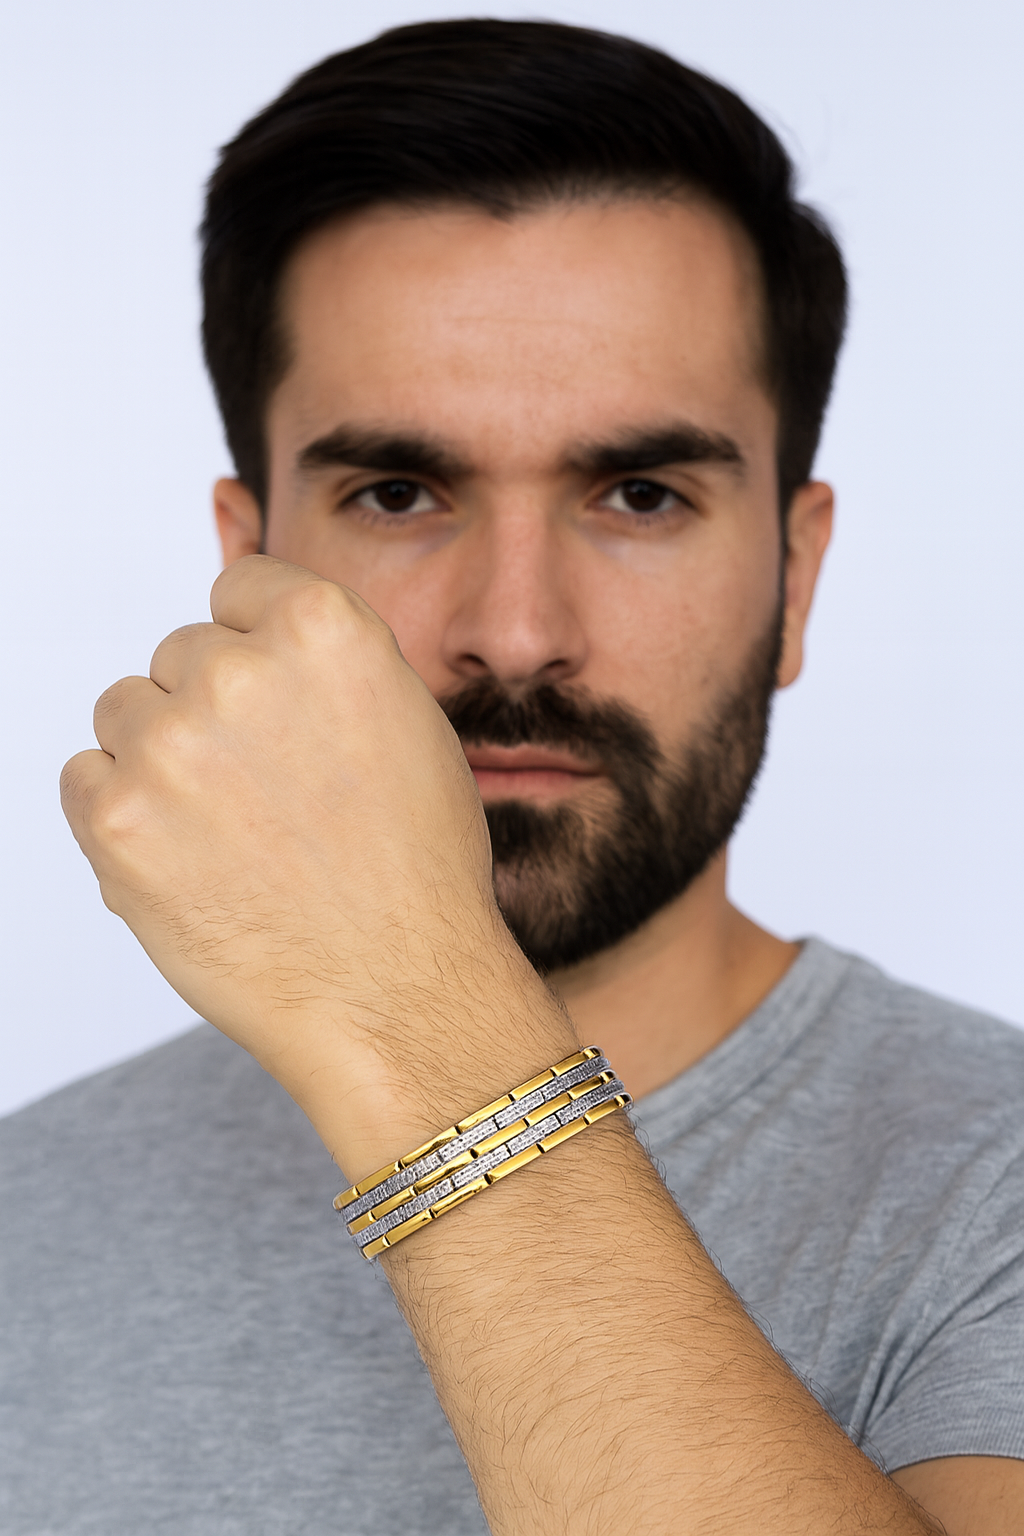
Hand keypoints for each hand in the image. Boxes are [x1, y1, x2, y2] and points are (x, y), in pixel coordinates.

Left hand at [61, 557, 570, 1170]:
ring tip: (230, 831)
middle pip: (179, 653)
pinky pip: (85, 779)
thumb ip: (323, 665)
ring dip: (161, 758)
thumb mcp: (407, 726)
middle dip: (211, 710)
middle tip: (264, 793)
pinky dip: (121, 814)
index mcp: (324, 630)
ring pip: (125, 711)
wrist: (396, 994)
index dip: (255, 648)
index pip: (238, 588)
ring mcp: (172, 745)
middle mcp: (240, 671)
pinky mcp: (117, 820)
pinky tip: (189, 860)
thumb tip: (250, 640)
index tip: (271, 701)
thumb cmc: (417, 872)